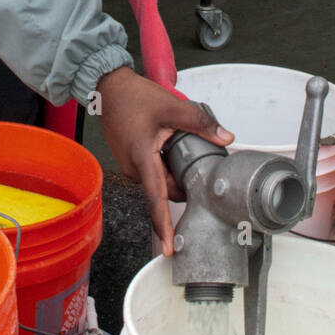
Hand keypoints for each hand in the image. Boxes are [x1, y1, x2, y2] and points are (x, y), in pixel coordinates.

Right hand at [97, 66, 233, 253]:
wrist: (108, 86)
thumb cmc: (134, 97)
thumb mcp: (173, 108)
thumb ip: (201, 124)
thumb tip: (226, 138)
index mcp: (143, 160)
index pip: (157, 201)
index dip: (165, 227)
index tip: (170, 249)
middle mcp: (133, 168)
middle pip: (163, 189)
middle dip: (182, 186)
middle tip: (200, 173)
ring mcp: (129, 163)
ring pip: (158, 179)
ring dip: (173, 171)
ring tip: (182, 149)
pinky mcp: (129, 157)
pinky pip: (151, 169)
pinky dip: (164, 164)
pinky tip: (170, 145)